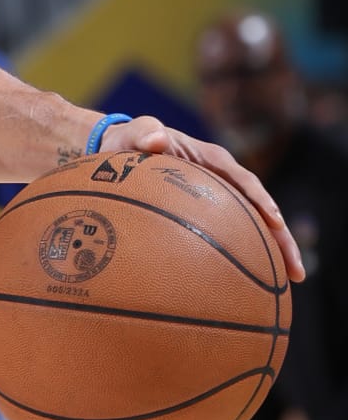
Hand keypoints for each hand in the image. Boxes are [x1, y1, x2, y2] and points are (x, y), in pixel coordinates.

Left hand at [96, 117, 302, 282]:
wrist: (122, 153)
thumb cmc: (130, 143)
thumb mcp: (134, 135)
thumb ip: (144, 134)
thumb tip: (157, 140)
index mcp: (213, 160)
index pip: (244, 181)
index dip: (261, 201)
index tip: (274, 222)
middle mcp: (224, 180)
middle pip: (260, 210)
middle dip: (282, 238)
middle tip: (295, 270)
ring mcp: (220, 200)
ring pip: (253, 228)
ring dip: (273, 254)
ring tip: (291, 282)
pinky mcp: (211, 216)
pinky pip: (234, 237)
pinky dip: (246, 257)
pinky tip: (254, 285)